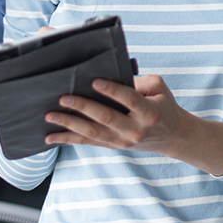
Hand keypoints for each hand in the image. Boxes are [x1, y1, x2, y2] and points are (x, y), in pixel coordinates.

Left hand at [44, 74, 190, 157]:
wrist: (172, 136)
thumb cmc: (163, 104)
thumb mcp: (159, 87)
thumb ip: (138, 81)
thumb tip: (110, 76)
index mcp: (148, 111)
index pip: (128, 99)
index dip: (112, 90)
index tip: (95, 81)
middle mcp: (134, 129)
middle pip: (105, 118)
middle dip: (83, 107)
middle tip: (63, 97)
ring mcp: (122, 141)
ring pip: (92, 133)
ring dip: (69, 124)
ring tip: (50, 115)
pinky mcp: (113, 146)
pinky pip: (88, 143)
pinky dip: (68, 139)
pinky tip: (50, 137)